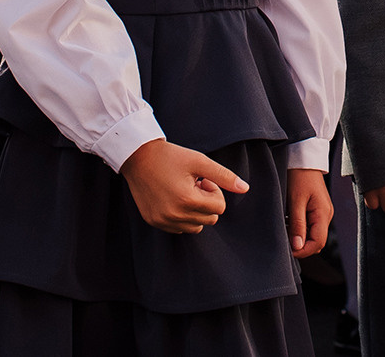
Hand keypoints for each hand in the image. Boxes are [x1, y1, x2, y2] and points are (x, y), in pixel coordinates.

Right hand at [120, 139, 246, 233]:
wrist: (138, 156)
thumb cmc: (171, 156)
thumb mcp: (200, 162)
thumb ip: (224, 176)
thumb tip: (245, 189)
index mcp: (187, 200)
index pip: (219, 207)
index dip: (214, 190)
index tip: (201, 178)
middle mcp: (174, 215)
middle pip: (210, 219)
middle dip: (206, 201)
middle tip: (192, 183)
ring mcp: (162, 221)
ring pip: (195, 227)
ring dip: (195, 211)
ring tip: (183, 191)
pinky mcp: (153, 221)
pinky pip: (179, 228)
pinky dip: (182, 216)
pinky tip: (173, 197)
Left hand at [287, 167, 330, 258]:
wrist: (303, 159)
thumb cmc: (299, 176)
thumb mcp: (295, 201)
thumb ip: (297, 225)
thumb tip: (298, 247)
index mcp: (323, 213)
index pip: (318, 242)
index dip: (303, 251)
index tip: (287, 250)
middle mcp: (326, 215)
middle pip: (316, 241)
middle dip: (301, 246)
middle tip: (284, 243)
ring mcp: (322, 212)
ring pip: (313, 234)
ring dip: (300, 238)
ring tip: (284, 232)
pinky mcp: (317, 209)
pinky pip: (310, 226)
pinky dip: (300, 230)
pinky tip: (288, 225)